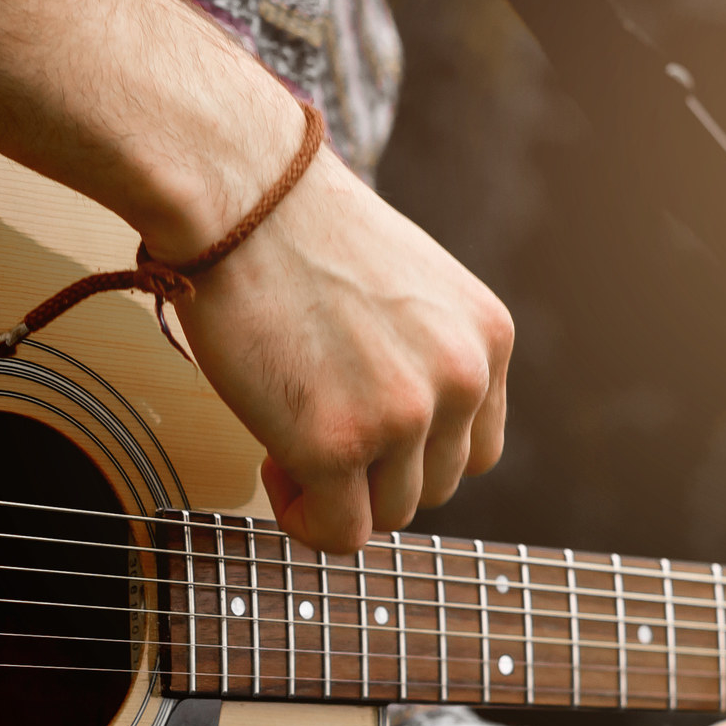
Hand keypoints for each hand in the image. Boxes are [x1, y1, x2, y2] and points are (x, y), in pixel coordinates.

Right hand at [173, 148, 511, 553]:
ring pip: (390, 514)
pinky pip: (339, 532)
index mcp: (488, 336)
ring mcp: (404, 416)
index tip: (360, 423)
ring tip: (287, 444)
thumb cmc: (298, 227)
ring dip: (338, 496)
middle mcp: (462, 378)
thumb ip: (424, 352)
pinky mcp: (339, 444)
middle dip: (375, 475)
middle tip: (312, 430)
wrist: (237, 193)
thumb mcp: (409, 284)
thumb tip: (399, 432)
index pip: (476, 446)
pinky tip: (273, 468)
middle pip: (435, 486)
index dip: (413, 451)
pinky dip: (306, 520)